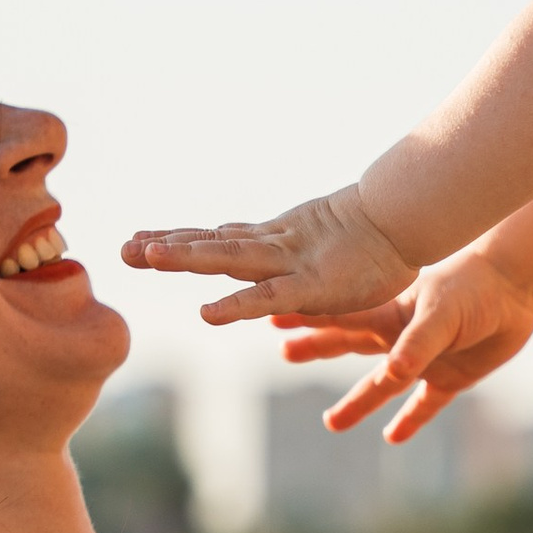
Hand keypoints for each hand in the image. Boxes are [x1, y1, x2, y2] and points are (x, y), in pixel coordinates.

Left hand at [123, 185, 416, 324]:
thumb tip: (293, 274)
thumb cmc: (379, 240)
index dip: (180, 237)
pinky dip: (237, 306)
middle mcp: (274, 246)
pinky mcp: (312, 285)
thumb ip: (307, 263)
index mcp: (277, 241)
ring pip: (228, 259)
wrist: (410, 218)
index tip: (140, 238)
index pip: (218, 238)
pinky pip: (267, 297)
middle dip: (165, 246)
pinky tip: (207, 314)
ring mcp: (290, 261)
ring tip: (144, 254)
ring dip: (185, 257)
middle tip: (122, 248)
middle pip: (210, 244)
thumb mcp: (332, 254)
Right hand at [275, 246, 532, 441]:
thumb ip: (417, 343)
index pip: (339, 320)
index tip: (270, 314)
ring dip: (357, 404)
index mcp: (390, 315)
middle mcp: (400, 338)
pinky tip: (392, 438)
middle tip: (285, 352)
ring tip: (331, 423)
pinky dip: (410, 422)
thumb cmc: (477, 290)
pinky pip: (425, 406)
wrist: (519, 288)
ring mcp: (424, 360)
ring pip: (382, 385)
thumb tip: (394, 373)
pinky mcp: (453, 379)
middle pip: (349, 346)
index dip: (307, 319)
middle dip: (317, 349)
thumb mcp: (443, 313)